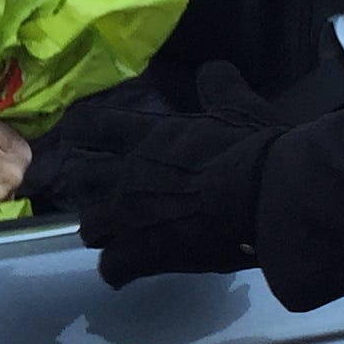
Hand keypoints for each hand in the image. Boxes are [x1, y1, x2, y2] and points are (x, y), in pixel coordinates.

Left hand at [75, 60, 283, 287]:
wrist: (267, 195)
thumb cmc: (255, 149)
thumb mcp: (238, 107)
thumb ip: (219, 86)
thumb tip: (211, 69)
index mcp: (152, 135)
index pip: (93, 125)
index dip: (80, 132)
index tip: (75, 136)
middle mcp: (131, 172)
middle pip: (81, 179)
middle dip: (87, 188)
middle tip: (100, 194)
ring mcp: (132, 215)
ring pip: (89, 227)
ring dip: (100, 232)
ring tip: (114, 237)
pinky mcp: (143, 252)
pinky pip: (112, 269)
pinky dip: (118, 272)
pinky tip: (128, 273)